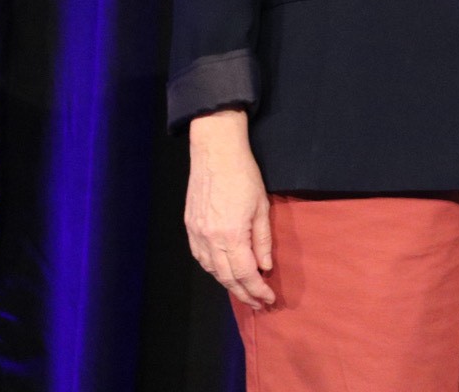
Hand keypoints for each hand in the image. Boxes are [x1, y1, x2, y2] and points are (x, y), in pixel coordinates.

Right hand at [184, 109, 275, 308]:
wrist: (215, 153)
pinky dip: (214, 270)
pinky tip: (224, 272)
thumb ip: (262, 240)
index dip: (257, 290)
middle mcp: (210, 240)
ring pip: (212, 270)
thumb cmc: (243, 175)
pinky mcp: (190, 228)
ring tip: (244, 292)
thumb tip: (265, 267)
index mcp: (231, 235)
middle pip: (227, 277)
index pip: (245, 274)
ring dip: (228, 284)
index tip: (269, 299)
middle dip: (244, 293)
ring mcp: (196, 234)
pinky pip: (201, 258)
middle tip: (259, 304)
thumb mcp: (261, 207)